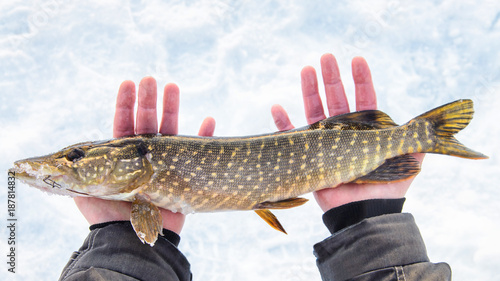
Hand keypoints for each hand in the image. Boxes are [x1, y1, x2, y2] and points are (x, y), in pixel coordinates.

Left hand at [74, 77, 215, 233]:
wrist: (132, 241)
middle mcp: (144, 157)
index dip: (125, 104)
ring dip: (172, 109)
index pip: (124, 124)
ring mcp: (164, 164)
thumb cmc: (108, 218)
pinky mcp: (182, 176)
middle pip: (147, 122)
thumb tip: (63, 156)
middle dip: (149, 100)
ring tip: (173, 87)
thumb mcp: (85, 190)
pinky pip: (197, 154)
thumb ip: (78, 171)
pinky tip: (210, 120)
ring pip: (170, 131)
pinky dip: (204, 137)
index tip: (128, 83)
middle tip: (152, 79)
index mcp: (122, 157)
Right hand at [272, 54, 423, 210]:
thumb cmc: (385, 190)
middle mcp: (345, 132)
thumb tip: (429, 126)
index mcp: (367, 130)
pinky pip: (292, 136)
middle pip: (337, 98)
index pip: (364, 98)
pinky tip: (277, 107)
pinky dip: (283, 123)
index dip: (361, 79)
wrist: (362, 213)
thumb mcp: (406, 162)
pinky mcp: (309, 155)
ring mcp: (325, 142)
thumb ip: (415, 142)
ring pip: (315, 110)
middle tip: (326, 57)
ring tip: (306, 69)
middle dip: (332, 77)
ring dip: (310, 90)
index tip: (357, 60)